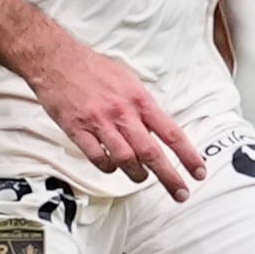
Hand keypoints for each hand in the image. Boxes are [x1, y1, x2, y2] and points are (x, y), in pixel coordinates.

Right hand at [18, 31, 202, 199]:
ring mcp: (99, 123)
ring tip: (140, 177)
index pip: (171, 133)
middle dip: (170, 177)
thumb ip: (142, 104)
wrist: (56, 60)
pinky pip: (98, 158)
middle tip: (181, 194)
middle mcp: (122, 113)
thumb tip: (156, 126)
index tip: (198, 171)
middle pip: (151, 153)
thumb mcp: (128, 79)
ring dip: (137, 174)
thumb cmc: (92, 68)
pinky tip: (111, 166)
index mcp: (139, 99)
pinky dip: (108, 168)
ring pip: (125, 160)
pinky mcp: (77, 130)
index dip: (188, 155)